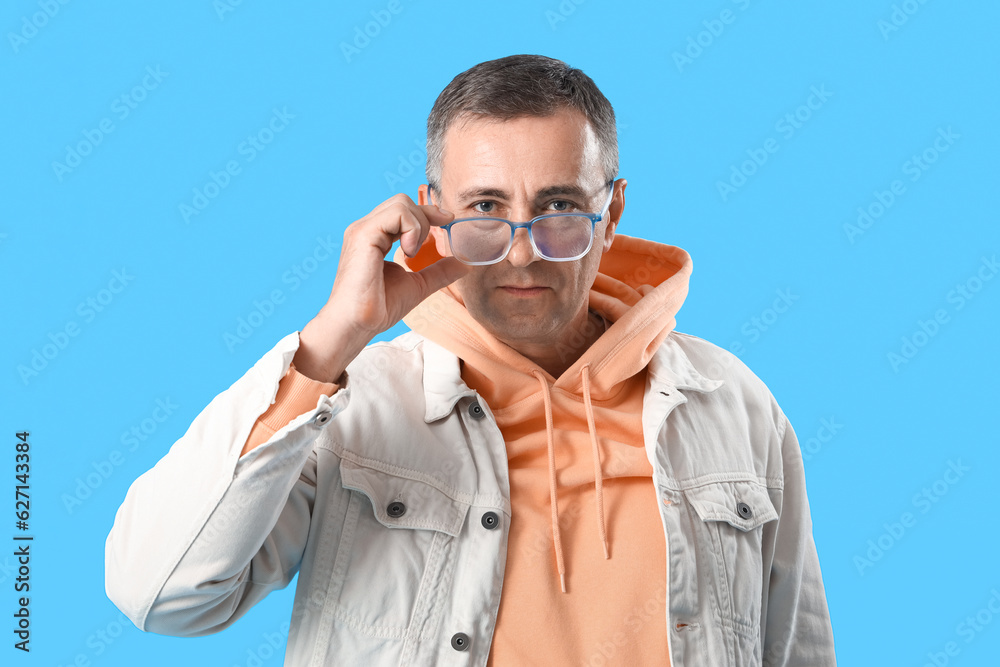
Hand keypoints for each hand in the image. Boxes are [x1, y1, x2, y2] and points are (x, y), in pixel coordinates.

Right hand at [293, 194, 468, 383]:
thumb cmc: (379, 308)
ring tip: (414, 252)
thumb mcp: (418, 285)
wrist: (358, 324)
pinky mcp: (363, 235)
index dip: (428, 212)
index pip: (403, 210)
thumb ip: (439, 272)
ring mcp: (363, 229)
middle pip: (403, 201)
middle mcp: (367, 228)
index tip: (448, 221)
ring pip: (401, 203)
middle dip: (426, 216)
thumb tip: (464, 264)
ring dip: (419, 224)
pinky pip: (397, 214)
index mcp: (376, 237)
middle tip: (430, 243)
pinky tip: (409, 252)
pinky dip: (412, 228)